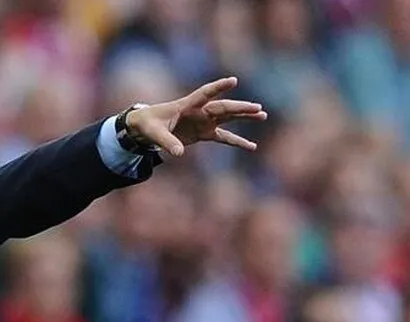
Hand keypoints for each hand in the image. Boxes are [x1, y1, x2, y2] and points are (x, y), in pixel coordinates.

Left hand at [125, 76, 267, 157]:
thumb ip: (167, 141)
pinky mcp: (204, 133)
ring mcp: (204, 121)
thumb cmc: (149, 125)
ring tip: (262, 115)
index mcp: (187, 105)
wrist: (147, 128)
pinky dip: (237, 142)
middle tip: (257, 107)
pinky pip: (224, 137)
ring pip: (228, 118)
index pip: (205, 93)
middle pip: (223, 107)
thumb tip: (179, 153)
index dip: (218, 87)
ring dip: (245, 117)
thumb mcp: (154, 133)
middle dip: (240, 107)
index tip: (233, 80)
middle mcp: (199, 111)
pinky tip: (252, 146)